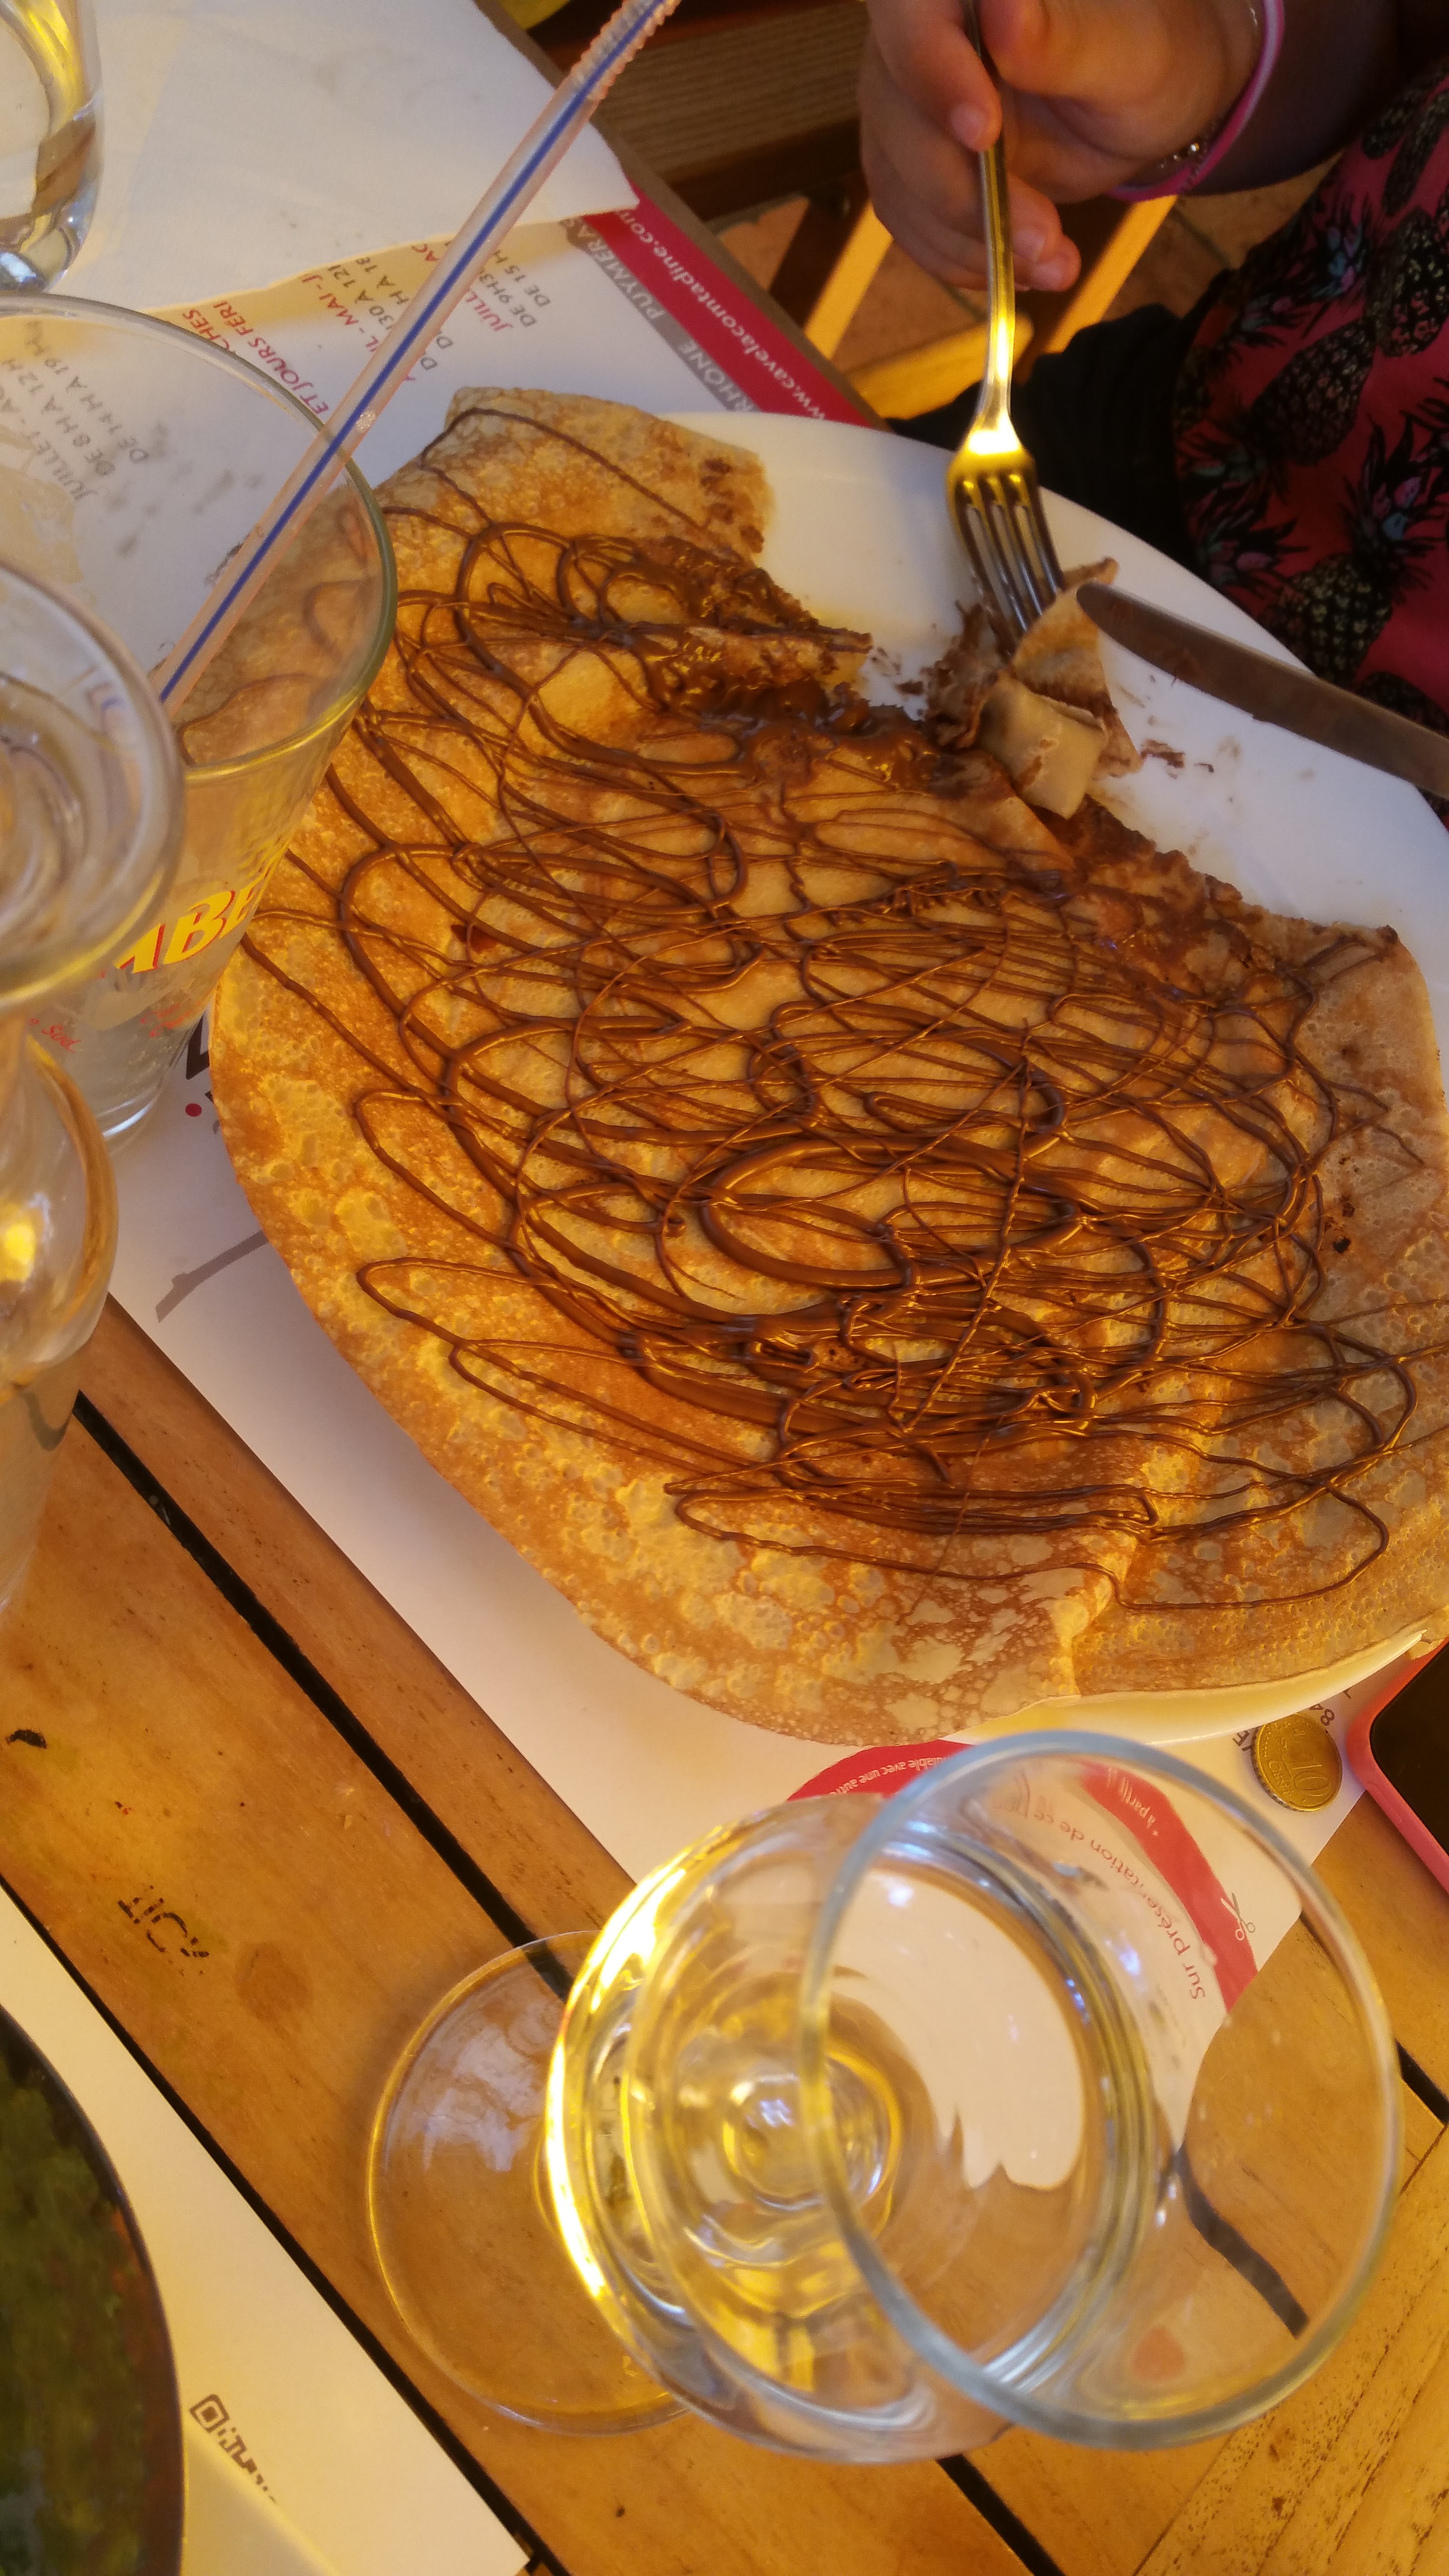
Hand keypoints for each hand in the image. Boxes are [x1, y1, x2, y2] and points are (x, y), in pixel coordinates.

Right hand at [860, 0, 1261, 291]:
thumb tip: (1004, 15)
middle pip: (897, 113)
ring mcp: (906, 103)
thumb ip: (1063, 40)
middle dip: (964, 190)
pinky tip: (1021, 266)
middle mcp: (918, 35)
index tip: (983, 132)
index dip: (930, 70)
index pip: (907, 11)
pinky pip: (909, 220)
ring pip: (898, 178)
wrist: (1138, 112)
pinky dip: (962, 256)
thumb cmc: (1146, 60)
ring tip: (1051, 262)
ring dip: (969, 239)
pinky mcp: (910, 166)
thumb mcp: (1127, 54)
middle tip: (1044, 235)